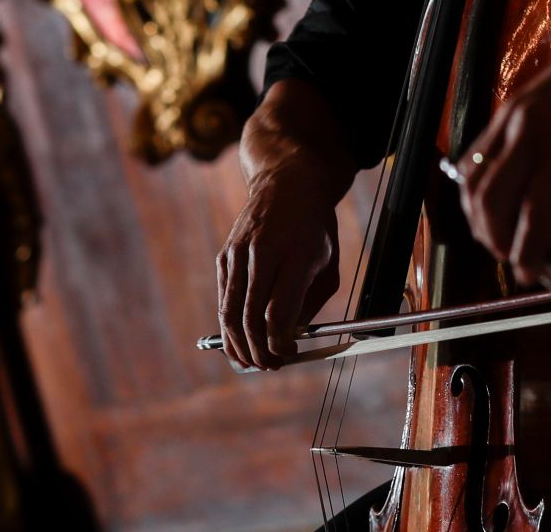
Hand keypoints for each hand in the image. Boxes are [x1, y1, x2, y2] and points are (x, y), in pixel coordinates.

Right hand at [215, 157, 341, 370]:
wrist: (287, 184)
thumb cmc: (314, 229)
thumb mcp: (327, 264)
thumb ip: (309, 304)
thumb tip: (288, 340)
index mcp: (295, 255)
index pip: (278, 313)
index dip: (281, 343)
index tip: (290, 354)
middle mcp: (263, 253)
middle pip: (250, 318)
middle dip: (259, 351)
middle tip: (270, 365)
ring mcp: (239, 254)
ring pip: (230, 312)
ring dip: (238, 345)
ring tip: (252, 362)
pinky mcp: (225, 256)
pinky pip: (223, 298)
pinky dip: (229, 324)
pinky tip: (239, 340)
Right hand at [454, 19, 550, 282]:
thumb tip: (545, 234)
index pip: (533, 213)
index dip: (527, 252)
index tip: (530, 275)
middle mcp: (527, 127)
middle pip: (489, 200)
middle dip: (495, 239)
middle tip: (514, 258)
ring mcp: (510, 114)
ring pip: (471, 179)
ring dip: (479, 215)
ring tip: (500, 236)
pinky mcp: (505, 109)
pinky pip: (475, 155)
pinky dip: (476, 186)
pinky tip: (492, 203)